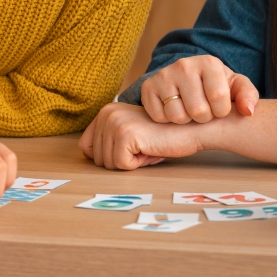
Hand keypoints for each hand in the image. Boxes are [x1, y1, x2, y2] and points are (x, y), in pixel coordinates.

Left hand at [79, 101, 206, 169]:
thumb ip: (109, 140)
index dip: (110, 156)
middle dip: (122, 160)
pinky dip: (138, 164)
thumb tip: (87, 156)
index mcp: (105, 111)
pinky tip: (151, 149)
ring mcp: (114, 123)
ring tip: (148, 146)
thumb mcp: (129, 135)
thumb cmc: (163, 135)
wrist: (190, 128)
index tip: (132, 145)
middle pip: (97, 159)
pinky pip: (121, 165)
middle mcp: (106, 114)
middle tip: (144, 146)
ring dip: (131, 163)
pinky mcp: (125, 134)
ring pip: (108, 164)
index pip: (86, 148)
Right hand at [141, 55, 257, 123]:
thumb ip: (248, 97)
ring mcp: (163, 75)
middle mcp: (184, 64)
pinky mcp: (148, 87)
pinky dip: (168, 120)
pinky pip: (160, 117)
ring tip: (189, 110)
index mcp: (209, 63)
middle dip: (204, 118)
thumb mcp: (236, 88)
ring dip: (186, 120)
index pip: (219, 100)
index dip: (221, 112)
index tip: (219, 107)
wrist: (186, 80)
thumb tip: (248, 111)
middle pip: (198, 111)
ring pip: (177, 116)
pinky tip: (174, 108)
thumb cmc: (216, 86)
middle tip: (203, 111)